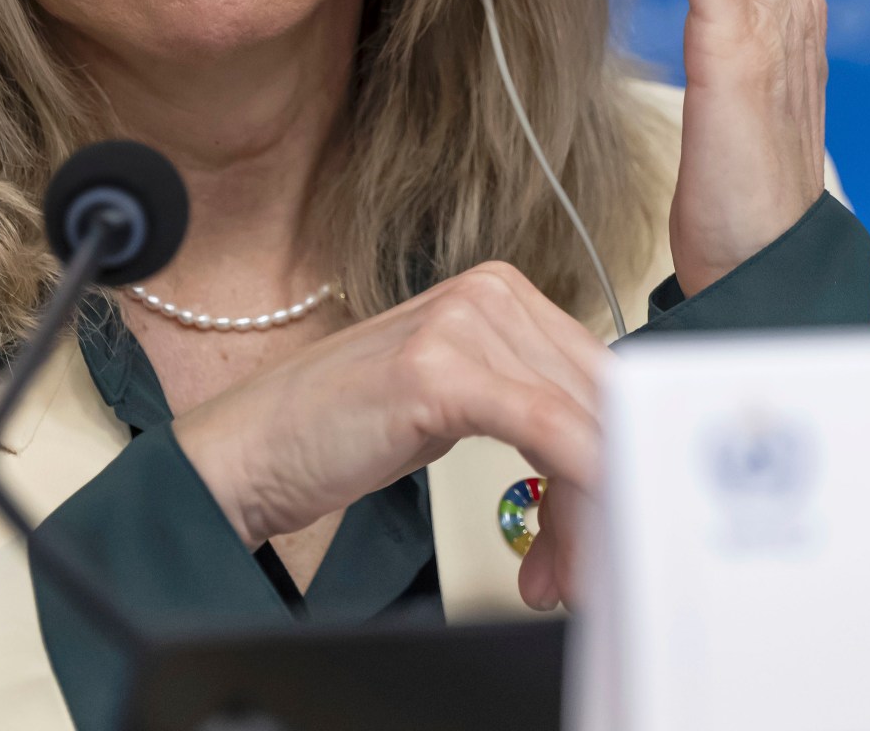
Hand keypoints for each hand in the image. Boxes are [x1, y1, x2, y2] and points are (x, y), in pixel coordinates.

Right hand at [171, 261, 603, 608]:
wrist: (247, 450)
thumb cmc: (340, 432)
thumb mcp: (455, 403)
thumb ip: (528, 406)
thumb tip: (610, 454)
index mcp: (502, 292)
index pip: (599, 378)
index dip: (622, 455)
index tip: (621, 523)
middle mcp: (491, 293)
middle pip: (596, 400)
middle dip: (602, 495)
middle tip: (587, 573)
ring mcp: (465, 323)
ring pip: (577, 423)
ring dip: (580, 516)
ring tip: (553, 578)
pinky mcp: (440, 367)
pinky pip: (544, 427)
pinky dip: (574, 484)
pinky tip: (570, 539)